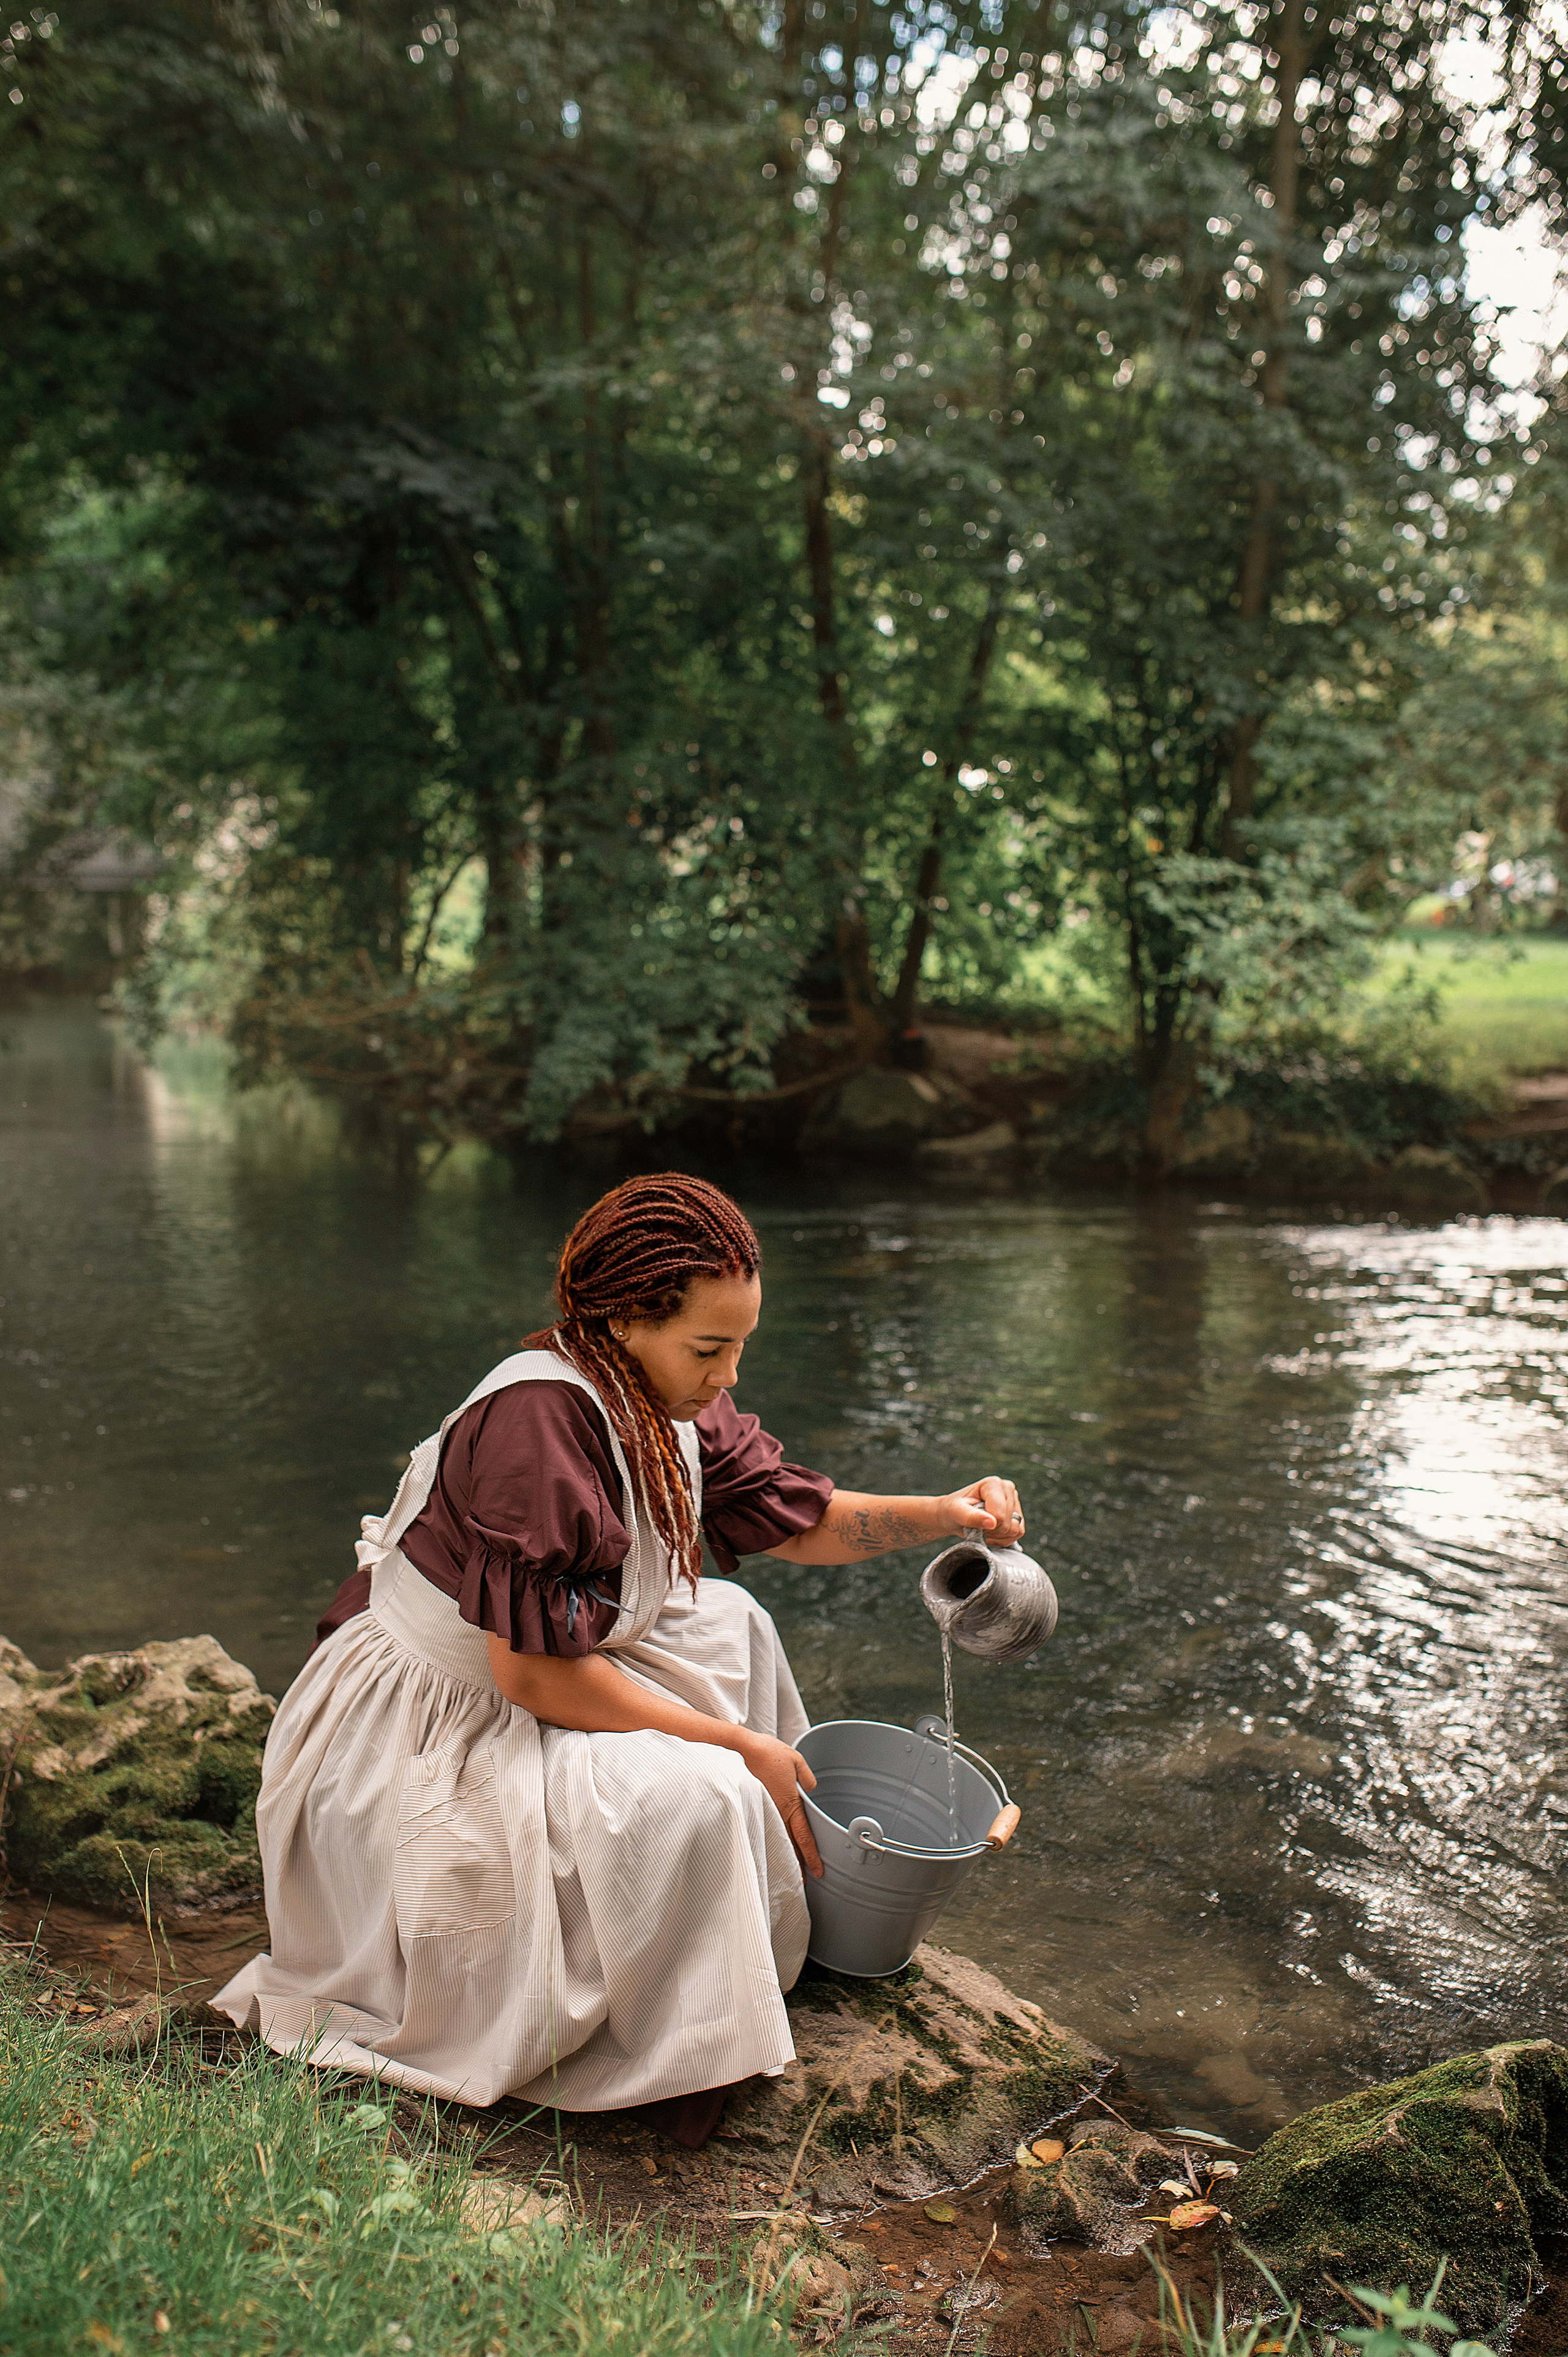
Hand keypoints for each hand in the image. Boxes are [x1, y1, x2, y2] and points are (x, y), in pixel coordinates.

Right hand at [736, 1731, 823, 1878]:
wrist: (738, 1749)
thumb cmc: (767, 1752)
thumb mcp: (795, 1760)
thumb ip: (806, 1777)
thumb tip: (811, 1788)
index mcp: (790, 1803)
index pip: (804, 1836)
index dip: (811, 1856)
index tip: (818, 1871)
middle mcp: (776, 1812)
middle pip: (790, 1844)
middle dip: (797, 1864)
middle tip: (802, 1881)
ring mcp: (763, 1810)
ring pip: (776, 1838)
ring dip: (783, 1854)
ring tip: (787, 1870)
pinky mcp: (752, 1805)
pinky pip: (764, 1826)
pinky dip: (769, 1839)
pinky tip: (769, 1845)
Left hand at [938, 1476, 1024, 1547]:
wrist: (954, 1515)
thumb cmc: (953, 1510)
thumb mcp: (956, 1512)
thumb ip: (971, 1517)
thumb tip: (992, 1522)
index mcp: (993, 1484)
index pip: (1000, 1515)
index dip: (987, 1525)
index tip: (974, 1521)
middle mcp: (1007, 1489)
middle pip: (1008, 1523)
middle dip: (992, 1530)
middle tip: (977, 1526)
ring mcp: (1014, 1501)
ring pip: (1016, 1529)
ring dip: (998, 1535)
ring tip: (984, 1528)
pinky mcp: (1017, 1513)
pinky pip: (1019, 1533)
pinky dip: (1005, 1539)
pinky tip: (992, 1535)